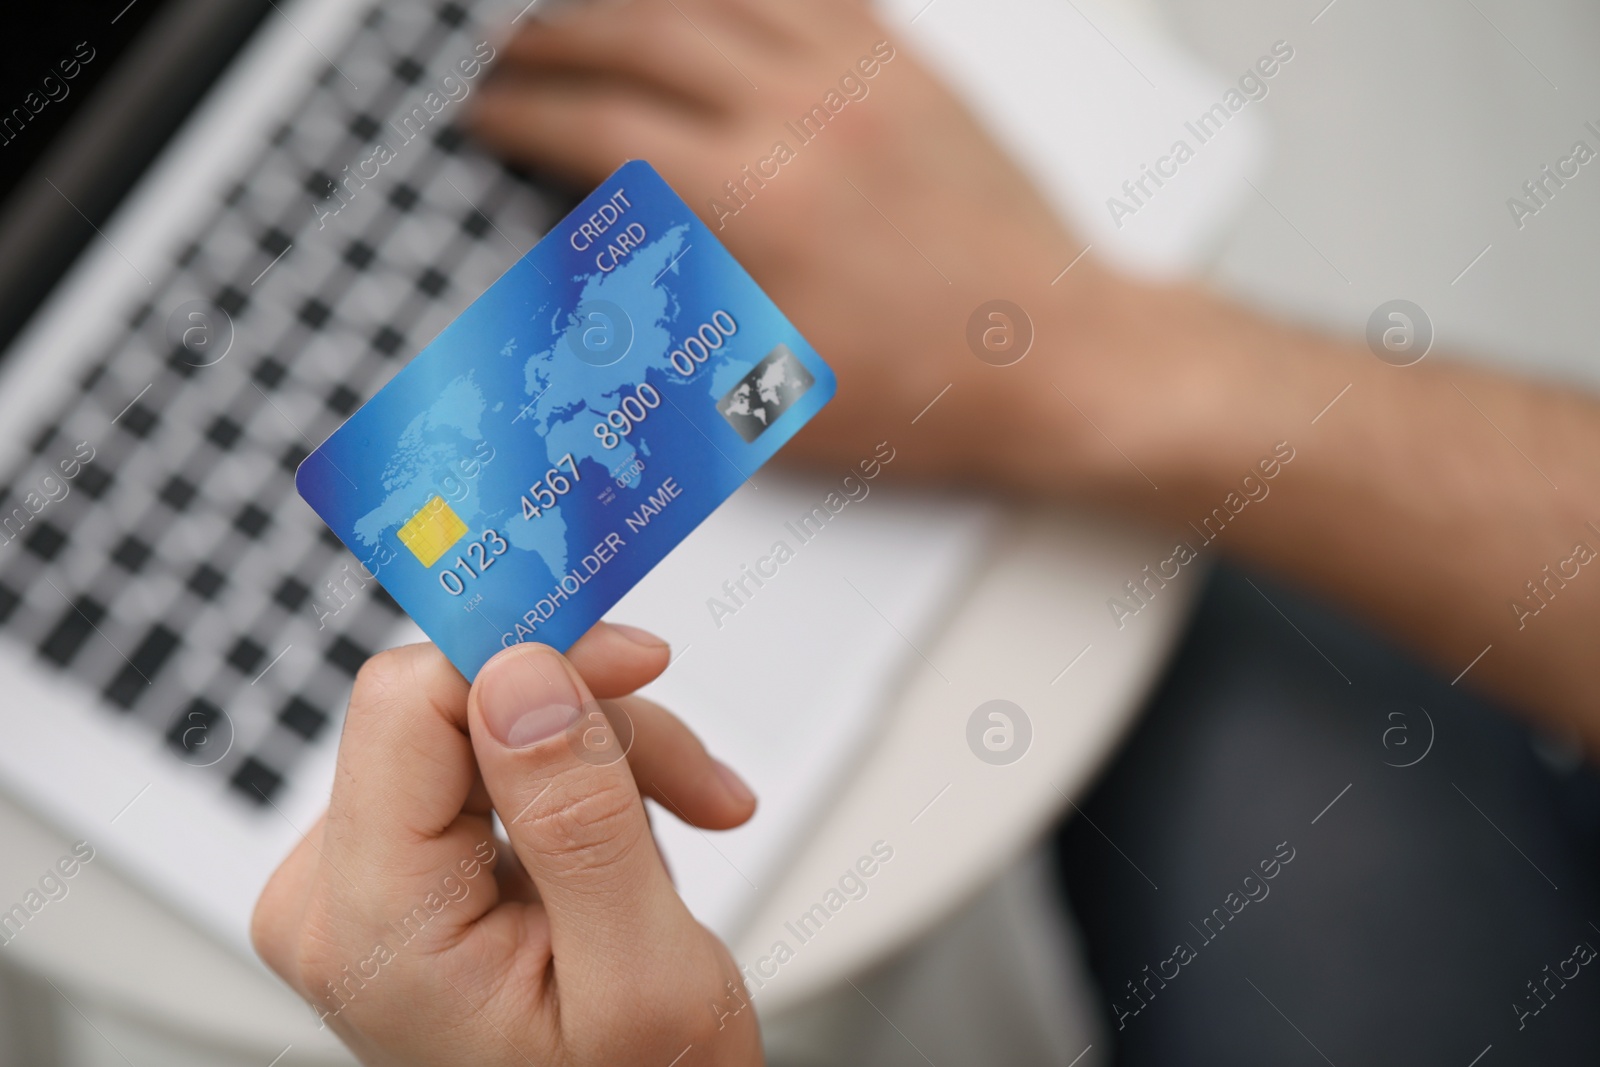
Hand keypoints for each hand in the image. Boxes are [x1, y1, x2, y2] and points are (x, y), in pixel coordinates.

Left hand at [252, 623, 762, 1066]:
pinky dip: (585, 779)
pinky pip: (492, 759)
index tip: (632, 656)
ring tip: (690, 817)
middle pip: (461, 706)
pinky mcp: (402, 865)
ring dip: (609, 754)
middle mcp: (336, 896)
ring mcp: (365, 878)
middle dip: (596, 724)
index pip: (409, 703)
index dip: (529, 658)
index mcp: (369, 928)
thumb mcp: (645, 979)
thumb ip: (579, 822)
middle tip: (696, 781)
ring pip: (491, 720)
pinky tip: (640, 835)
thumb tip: (524, 673)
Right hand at [469, 0, 1128, 487]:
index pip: (601, 130)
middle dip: (552, 39)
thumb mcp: (763, 400)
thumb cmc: (925, 390)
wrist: (1056, 358)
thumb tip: (575, 290)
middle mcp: (804, 116)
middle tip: (506, 54)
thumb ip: (656, 336)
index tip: (484, 116)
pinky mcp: (910, 66)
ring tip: (581, 11)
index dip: (523, 115)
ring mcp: (862, 77)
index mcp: (759, 203)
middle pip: (640, 39)